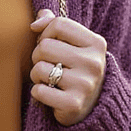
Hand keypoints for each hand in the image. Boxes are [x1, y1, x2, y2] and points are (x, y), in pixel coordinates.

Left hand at [30, 9, 106, 125]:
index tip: (51, 44)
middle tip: (48, 65)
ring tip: (49, 80)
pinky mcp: (73, 104)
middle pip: (44, 46)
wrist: (91, 106)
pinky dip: (38, 93)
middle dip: (38, 56)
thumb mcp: (72, 44)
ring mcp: (85, 85)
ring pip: (39, 68)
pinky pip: (39, 91)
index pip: (58, 24)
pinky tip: (50, 94)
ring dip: (36, 75)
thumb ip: (54, 25)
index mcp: (96, 43)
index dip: (46, 33)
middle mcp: (94, 63)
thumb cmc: (76, 68)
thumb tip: (34, 24)